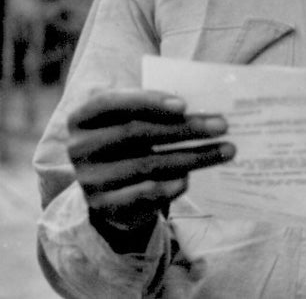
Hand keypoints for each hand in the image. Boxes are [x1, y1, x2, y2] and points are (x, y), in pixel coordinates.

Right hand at [66, 89, 234, 253]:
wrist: (115, 191)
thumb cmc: (133, 143)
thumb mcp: (136, 121)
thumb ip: (158, 111)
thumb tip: (205, 108)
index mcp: (83, 117)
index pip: (112, 102)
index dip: (148, 100)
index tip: (185, 105)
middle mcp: (79, 147)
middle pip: (137, 133)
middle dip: (185, 128)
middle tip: (222, 126)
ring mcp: (89, 179)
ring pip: (148, 164)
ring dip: (193, 156)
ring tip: (226, 150)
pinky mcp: (103, 206)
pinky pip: (144, 193)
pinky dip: (171, 185)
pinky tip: (190, 179)